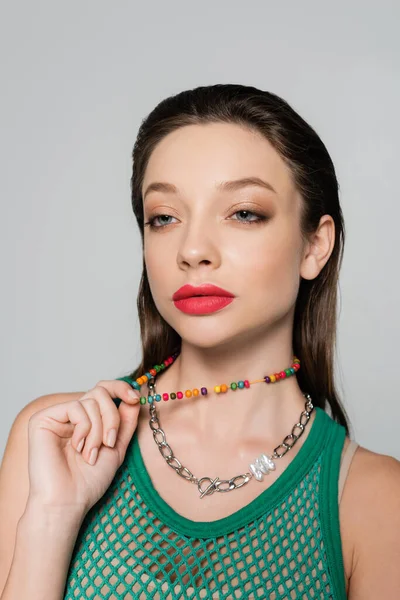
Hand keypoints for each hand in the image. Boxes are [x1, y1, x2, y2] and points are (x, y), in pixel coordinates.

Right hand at [26, 379, 140, 516]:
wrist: (67, 503)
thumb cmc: (89, 482)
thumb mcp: (116, 448)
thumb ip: (125, 423)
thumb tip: (134, 397)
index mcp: (87, 419)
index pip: (104, 390)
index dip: (121, 388)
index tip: (135, 398)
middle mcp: (70, 415)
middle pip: (100, 392)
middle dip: (111, 417)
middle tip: (109, 442)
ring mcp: (56, 416)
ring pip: (90, 400)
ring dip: (98, 429)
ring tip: (91, 454)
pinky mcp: (42, 419)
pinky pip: (75, 408)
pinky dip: (84, 428)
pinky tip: (78, 448)